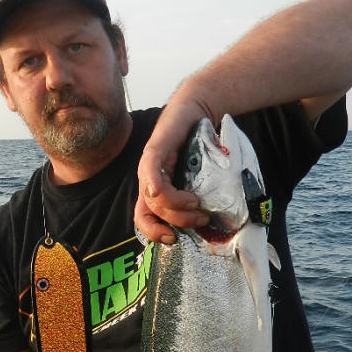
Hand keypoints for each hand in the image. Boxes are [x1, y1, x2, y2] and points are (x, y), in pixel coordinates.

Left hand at [135, 99, 210, 243]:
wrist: (197, 111)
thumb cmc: (198, 146)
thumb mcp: (197, 180)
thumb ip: (196, 200)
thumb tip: (208, 226)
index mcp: (154, 190)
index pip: (143, 219)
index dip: (154, 234)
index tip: (175, 240)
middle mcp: (147, 180)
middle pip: (150, 212)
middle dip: (176, 222)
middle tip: (200, 220)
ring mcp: (149, 164)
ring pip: (153, 197)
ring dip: (176, 207)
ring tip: (197, 204)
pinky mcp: (155, 149)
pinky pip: (150, 171)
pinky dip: (156, 186)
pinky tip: (167, 192)